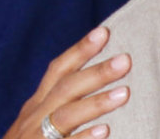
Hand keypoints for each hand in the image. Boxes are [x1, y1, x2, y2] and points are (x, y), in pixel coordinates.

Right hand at [3, 27, 132, 138]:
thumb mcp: (38, 121)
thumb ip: (61, 104)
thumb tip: (96, 79)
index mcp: (37, 105)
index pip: (58, 71)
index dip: (79, 50)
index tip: (104, 32)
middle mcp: (34, 117)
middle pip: (65, 89)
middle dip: (95, 73)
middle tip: (125, 60)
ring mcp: (35, 137)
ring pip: (65, 116)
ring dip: (95, 103)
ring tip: (124, 93)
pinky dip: (83, 138)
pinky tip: (104, 131)